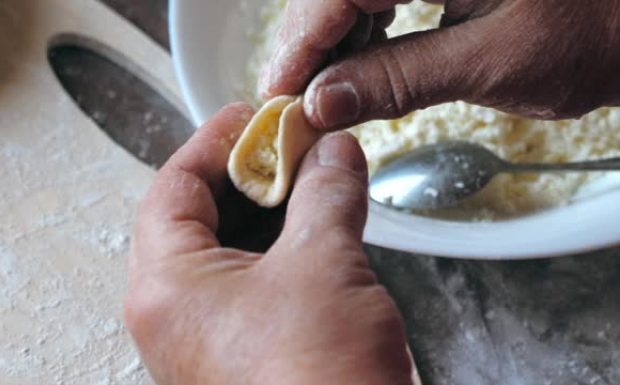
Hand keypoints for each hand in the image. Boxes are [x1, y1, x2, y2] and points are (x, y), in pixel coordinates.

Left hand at [124, 104, 412, 384]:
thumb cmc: (316, 382)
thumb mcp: (324, 265)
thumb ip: (325, 194)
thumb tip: (332, 153)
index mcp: (167, 286)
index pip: (173, 186)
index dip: (216, 142)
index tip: (255, 117)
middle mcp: (174, 313)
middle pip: (197, 215)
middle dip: (249, 176)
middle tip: (292, 146)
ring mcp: (207, 337)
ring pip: (228, 249)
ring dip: (271, 211)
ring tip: (312, 180)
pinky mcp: (243, 352)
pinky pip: (251, 282)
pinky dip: (282, 249)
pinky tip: (318, 230)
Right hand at [261, 0, 619, 128]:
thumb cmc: (596, 31)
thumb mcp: (493, 62)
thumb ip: (401, 79)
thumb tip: (323, 102)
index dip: (304, 40)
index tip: (282, 93)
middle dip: (311, 41)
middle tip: (298, 99)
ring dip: (331, 37)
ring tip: (327, 88)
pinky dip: (361, 28)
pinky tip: (362, 58)